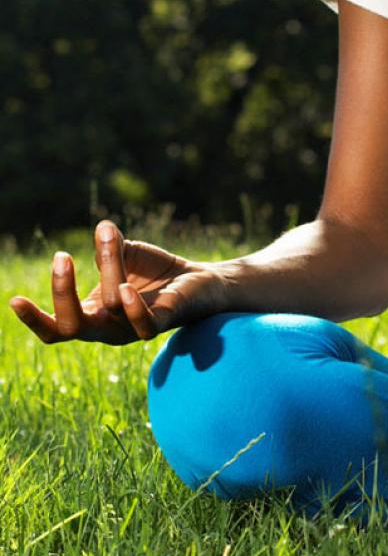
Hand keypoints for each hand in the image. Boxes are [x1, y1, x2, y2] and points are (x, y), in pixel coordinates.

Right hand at [9, 220, 228, 344]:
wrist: (200, 279)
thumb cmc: (156, 271)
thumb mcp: (125, 252)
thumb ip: (109, 246)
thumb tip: (103, 227)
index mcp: (92, 315)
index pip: (55, 328)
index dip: (34, 319)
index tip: (14, 300)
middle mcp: (109, 328)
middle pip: (70, 328)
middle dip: (61, 292)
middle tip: (61, 257)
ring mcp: (134, 328)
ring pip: (110, 306)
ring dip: (107, 268)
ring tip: (106, 237)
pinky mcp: (162, 322)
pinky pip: (143, 325)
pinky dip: (132, 307)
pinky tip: (126, 288)